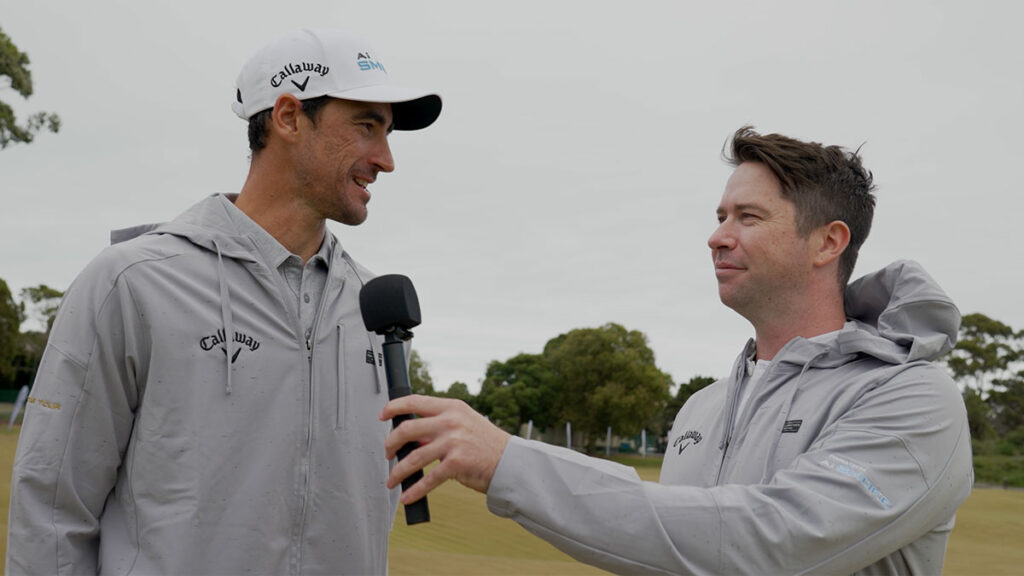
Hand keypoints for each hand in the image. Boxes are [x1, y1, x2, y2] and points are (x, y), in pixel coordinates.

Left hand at [380, 395, 510, 503]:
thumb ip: (438, 426)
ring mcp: (454, 442)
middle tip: (388, 453)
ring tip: (392, 480)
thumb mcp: (464, 423)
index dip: (394, 407)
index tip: (383, 415)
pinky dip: (414, 490)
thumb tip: (411, 439)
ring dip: (398, 472)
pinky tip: (407, 496)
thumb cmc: (485, 444)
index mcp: (451, 407)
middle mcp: (451, 421)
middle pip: (408, 429)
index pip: (415, 401)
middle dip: (391, 444)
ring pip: (413, 457)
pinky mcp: (456, 464)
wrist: (509, 462)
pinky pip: (428, 479)